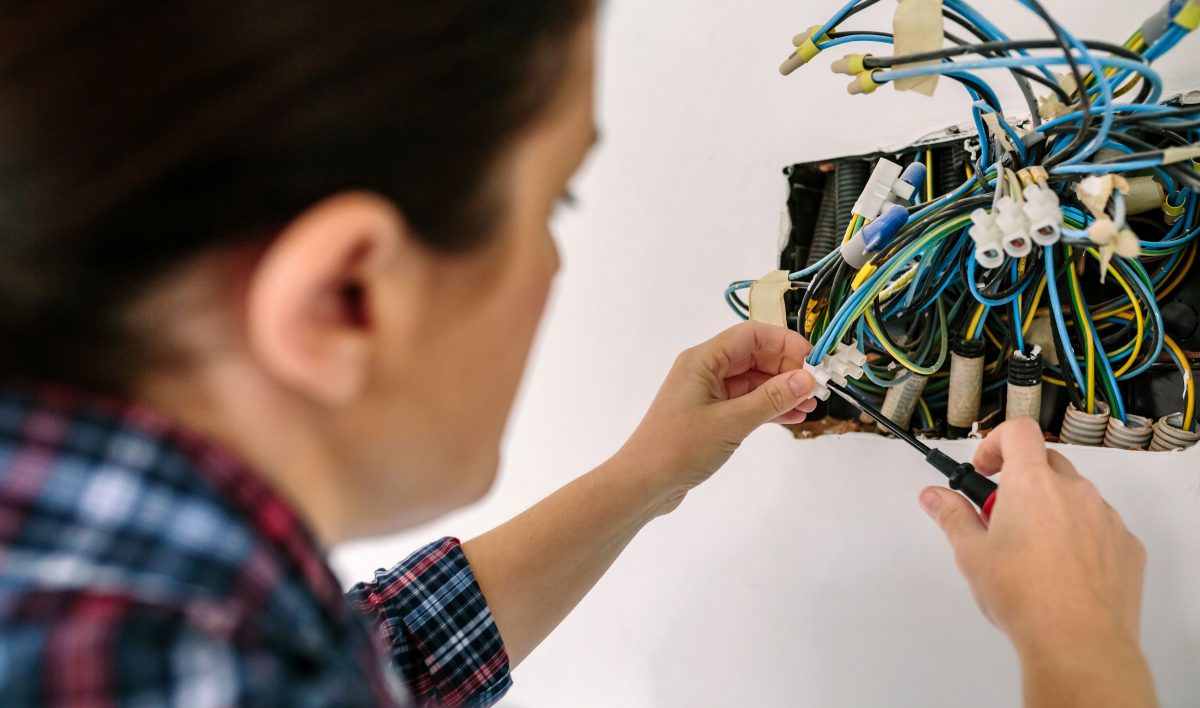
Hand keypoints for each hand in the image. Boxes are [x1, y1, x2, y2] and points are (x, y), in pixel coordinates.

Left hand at [618, 321, 816, 515]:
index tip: (814, 362)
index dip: (785, 343)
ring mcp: (706, 393)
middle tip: (817, 388)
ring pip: (752, 381)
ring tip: (810, 405)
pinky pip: (745, 402)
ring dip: (781, 390)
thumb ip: (771, 399)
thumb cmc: (680, 447)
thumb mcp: (731, 422)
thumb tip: (807, 379)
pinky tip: (791, 417)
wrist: (643, 483)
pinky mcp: (709, 416)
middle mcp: (704, 369)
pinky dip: (767, 407)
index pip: (752, 335)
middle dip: (787, 369)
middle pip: (754, 356)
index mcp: (703, 359)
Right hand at [919, 418, 1153, 706]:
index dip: (996, 442)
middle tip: (1001, 516)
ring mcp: (1106, 518)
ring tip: (1032, 552)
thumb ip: (952, 516)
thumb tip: (933, 496)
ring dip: (1052, 509)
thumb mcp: (971, 555)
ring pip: (1076, 496)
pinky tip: (1063, 571)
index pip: (1019, 431)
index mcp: (1032, 484)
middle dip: (1021, 480)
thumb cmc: (1025, 597)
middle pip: (1046, 462)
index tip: (985, 468)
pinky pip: (1101, 526)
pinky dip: (1081, 536)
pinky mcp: (1127, 546)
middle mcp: (1075, 492)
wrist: (1078, 643)